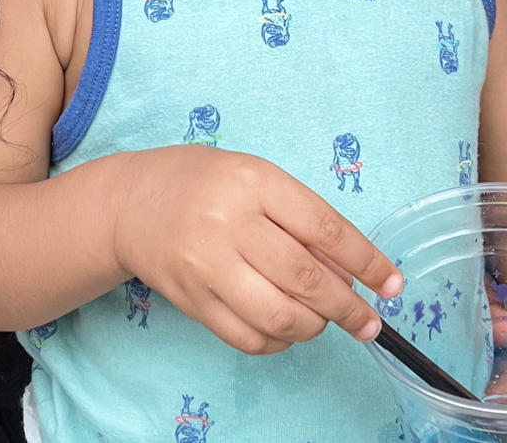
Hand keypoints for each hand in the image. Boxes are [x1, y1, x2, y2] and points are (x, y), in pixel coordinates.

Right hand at [111, 145, 402, 355]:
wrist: (129, 202)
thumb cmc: (201, 183)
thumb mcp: (252, 177)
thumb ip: (298, 216)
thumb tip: (349, 269)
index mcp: (252, 181)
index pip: (324, 228)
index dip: (367, 262)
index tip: (392, 285)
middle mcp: (229, 223)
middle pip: (306, 279)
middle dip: (349, 308)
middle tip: (368, 322)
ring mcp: (207, 266)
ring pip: (281, 317)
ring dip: (314, 327)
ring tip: (320, 320)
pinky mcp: (192, 300)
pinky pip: (249, 338)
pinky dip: (278, 343)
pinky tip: (284, 329)